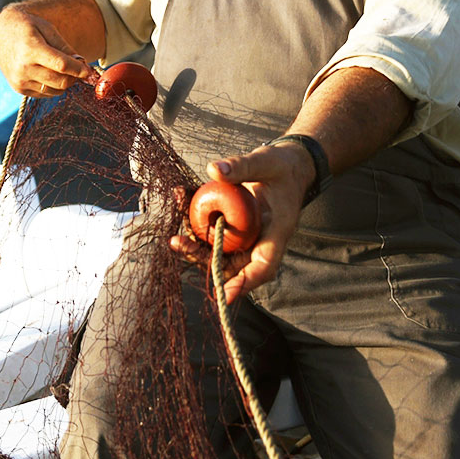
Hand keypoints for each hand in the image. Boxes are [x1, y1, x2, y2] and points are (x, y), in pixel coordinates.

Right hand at [0, 5, 97, 96]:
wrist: (2, 33)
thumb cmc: (28, 27)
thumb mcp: (47, 28)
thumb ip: (64, 47)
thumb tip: (81, 64)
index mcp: (30, 49)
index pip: (61, 65)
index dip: (79, 69)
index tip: (89, 70)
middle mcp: (23, 68)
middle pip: (60, 81)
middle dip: (74, 77)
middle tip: (79, 68)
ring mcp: (20, 81)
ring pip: (55, 90)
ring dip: (64, 82)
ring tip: (63, 68)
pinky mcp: (19, 89)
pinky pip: (45, 93)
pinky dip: (53, 86)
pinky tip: (49, 72)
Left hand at [167, 142, 317, 302]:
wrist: (286, 164)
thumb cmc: (283, 165)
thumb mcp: (266, 162)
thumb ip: (243, 166)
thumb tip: (215, 170)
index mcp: (276, 232)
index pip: (263, 266)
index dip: (244, 284)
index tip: (225, 296)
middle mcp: (259, 239)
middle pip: (232, 264)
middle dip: (203, 259)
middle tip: (177, 243)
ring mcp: (245, 235)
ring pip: (217, 250)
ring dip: (193, 243)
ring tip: (173, 232)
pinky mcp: (233, 225)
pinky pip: (211, 231)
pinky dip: (193, 220)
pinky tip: (180, 197)